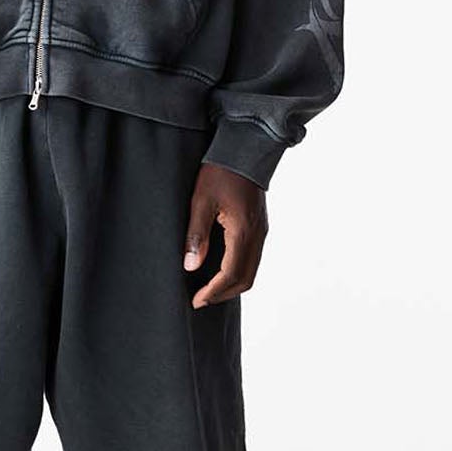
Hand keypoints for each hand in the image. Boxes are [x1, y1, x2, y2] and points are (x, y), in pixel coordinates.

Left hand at [184, 162, 266, 307]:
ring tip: (209, 289)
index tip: (196, 301)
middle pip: (245, 279)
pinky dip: (238, 271)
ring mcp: (261, 231)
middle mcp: (257, 236)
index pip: (230, 275)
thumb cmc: (221, 171)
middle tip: (201, 300)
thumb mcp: (200, 201)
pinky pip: (252, 258)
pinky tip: (220, 269)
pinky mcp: (260, 226)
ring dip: (231, 284)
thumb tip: (190, 266)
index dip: (213, 292)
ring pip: (251, 271)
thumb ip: (196, 235)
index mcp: (243, 232)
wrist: (245, 149)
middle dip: (223, 294)